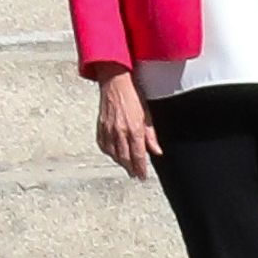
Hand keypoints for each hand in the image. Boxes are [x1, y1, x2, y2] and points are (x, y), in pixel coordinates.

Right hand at [91, 64, 161, 184]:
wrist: (114, 81)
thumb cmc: (133, 94)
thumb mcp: (147, 114)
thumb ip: (151, 135)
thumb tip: (157, 152)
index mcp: (134, 129)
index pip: (138, 156)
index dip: (140, 169)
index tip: (142, 176)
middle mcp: (120, 131)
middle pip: (124, 158)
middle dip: (130, 169)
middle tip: (135, 174)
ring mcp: (108, 129)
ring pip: (113, 153)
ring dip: (120, 162)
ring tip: (126, 166)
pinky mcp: (100, 125)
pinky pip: (103, 145)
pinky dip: (108, 152)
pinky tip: (113, 153)